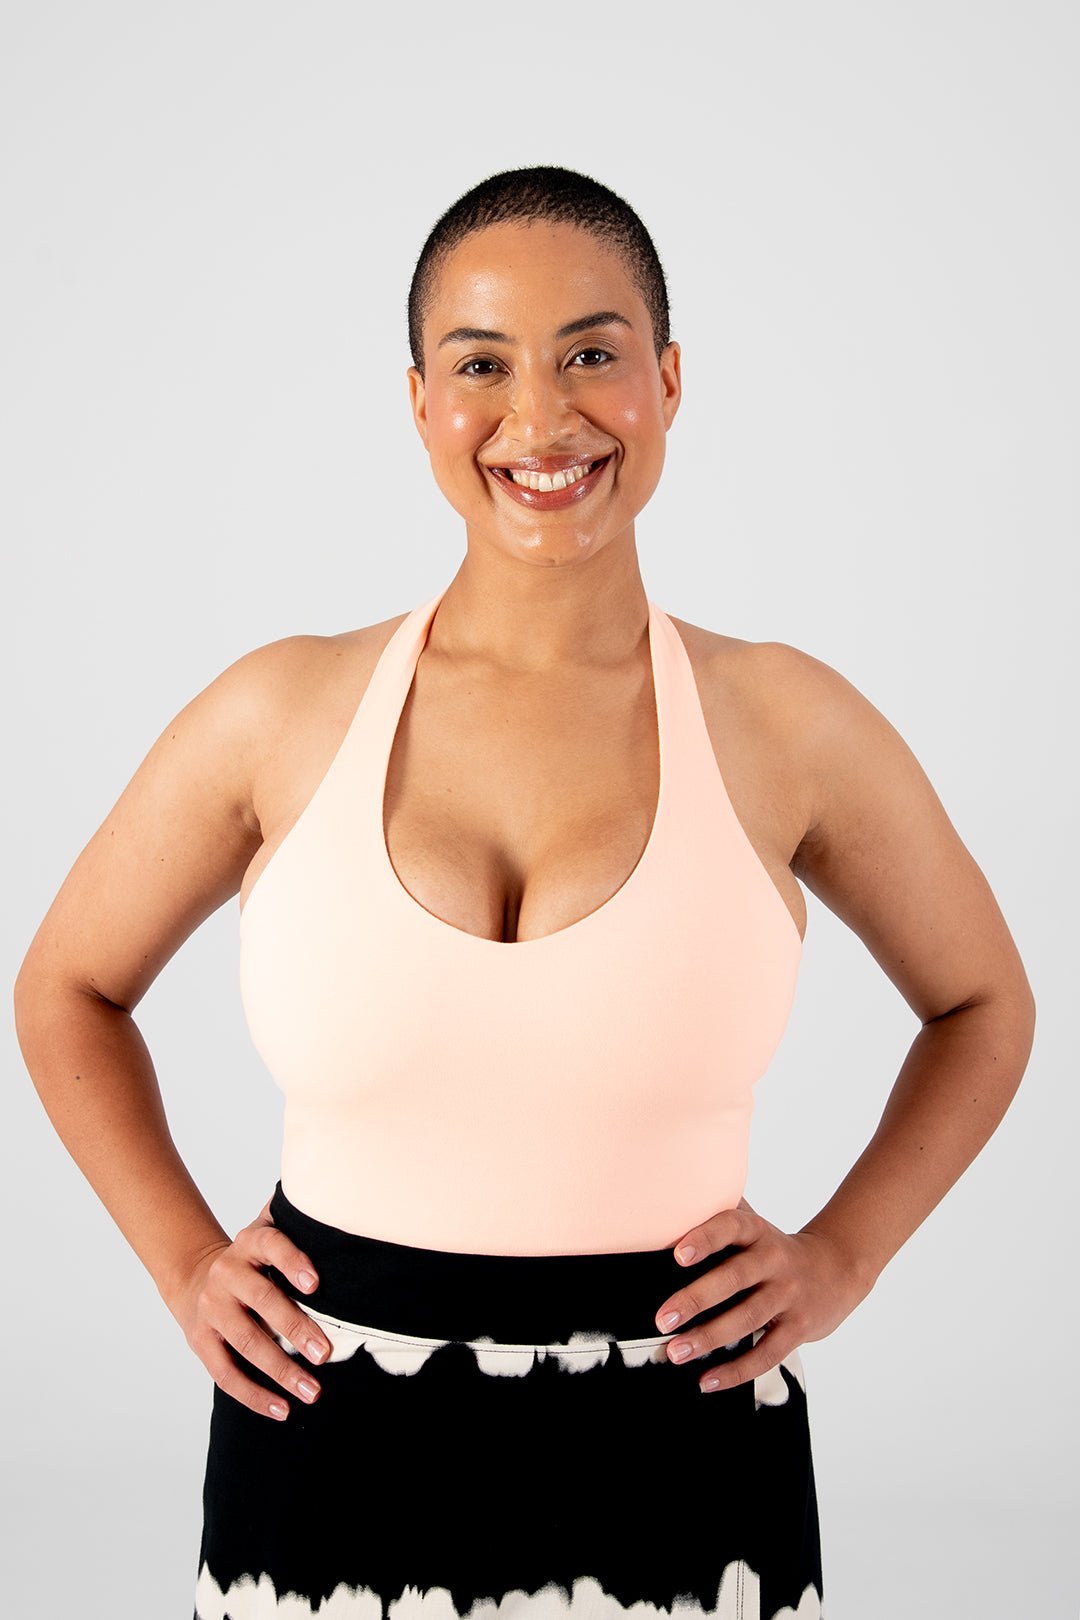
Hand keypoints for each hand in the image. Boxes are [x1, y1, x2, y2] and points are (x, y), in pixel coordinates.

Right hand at [165, 1195, 333, 1420]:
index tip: (316, 1284)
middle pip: (263, 1301)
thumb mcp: (267, 1234)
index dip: (293, 1262)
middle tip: (326, 1354)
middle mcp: (227, 1273)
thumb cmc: (251, 1261)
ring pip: (247, 1343)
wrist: (194, 1277)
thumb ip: (297, 1223)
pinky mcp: (200, 1341)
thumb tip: (341, 1206)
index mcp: (249, 1243)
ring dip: (281, 1371)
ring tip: (313, 1392)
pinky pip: (226, 1373)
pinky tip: (281, 1409)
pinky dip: (254, 1395)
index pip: (272, 1246)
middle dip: (296, 1329)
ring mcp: (211, 1309)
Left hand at [653, 1197, 873, 1393]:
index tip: (677, 1255)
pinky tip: (706, 1381)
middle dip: (696, 1300)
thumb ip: (717, 1215)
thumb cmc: (774, 1248)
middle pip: (734, 1278)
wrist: (838, 1267)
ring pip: (747, 1319)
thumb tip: (662, 1209)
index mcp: (758, 1232)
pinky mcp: (800, 1328)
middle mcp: (775, 1260)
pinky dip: (736, 1371)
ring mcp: (789, 1295)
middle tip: (662, 1319)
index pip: (731, 1227)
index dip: (705, 1238)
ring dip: (709, 1339)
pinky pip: (767, 1353)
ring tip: (675, 1353)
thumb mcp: (754, 1226)